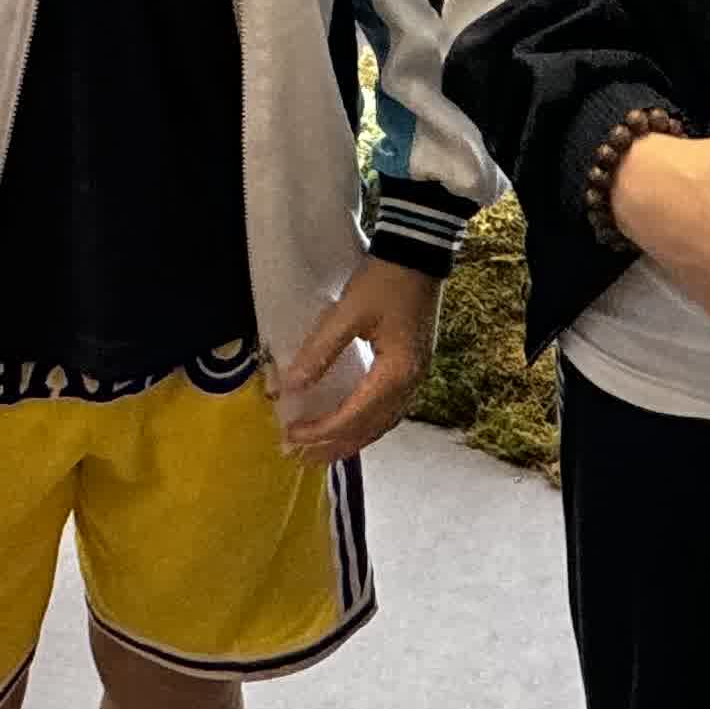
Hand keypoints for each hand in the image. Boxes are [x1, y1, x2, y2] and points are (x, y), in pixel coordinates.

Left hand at [276, 257, 437, 463]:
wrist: (419, 252)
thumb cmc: (384, 279)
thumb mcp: (347, 312)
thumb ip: (320, 351)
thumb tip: (292, 386)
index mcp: (395, 373)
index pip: (353, 415)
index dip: (320, 430)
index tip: (290, 435)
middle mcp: (410, 383)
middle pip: (370, 428)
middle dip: (333, 445)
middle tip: (299, 456)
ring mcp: (416, 377)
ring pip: (382, 424)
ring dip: (350, 440)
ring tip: (320, 451)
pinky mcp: (414, 367)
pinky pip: (389, 410)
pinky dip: (366, 425)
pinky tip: (350, 425)